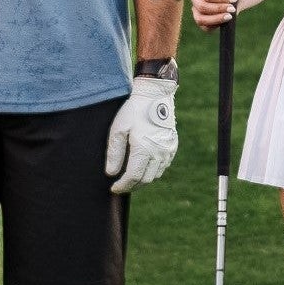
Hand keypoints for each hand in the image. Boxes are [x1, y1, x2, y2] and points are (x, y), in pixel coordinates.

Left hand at [105, 76, 178, 193]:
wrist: (155, 95)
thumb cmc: (133, 111)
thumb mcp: (118, 129)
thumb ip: (114, 153)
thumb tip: (111, 173)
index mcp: (144, 149)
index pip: (133, 177)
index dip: (123, 186)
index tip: (114, 189)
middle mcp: (158, 152)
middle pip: (145, 179)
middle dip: (132, 186)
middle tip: (121, 186)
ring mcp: (168, 150)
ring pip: (156, 175)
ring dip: (143, 180)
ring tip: (131, 178)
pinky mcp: (172, 146)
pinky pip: (163, 166)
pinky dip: (153, 171)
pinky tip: (144, 167)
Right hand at [190, 0, 239, 29]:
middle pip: (203, 7)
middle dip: (219, 9)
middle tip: (233, 8)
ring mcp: (196, 10)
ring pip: (201, 19)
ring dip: (216, 19)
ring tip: (230, 16)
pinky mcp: (202, 20)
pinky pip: (205, 28)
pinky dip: (215, 25)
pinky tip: (225, 21)